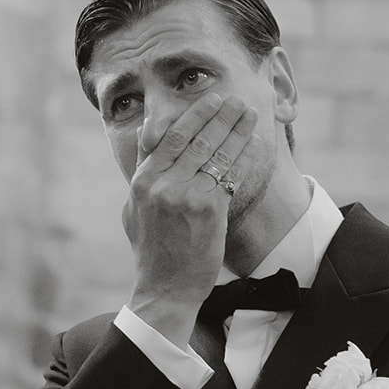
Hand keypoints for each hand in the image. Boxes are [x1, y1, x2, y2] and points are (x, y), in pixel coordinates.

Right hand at [124, 94, 256, 346]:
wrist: (164, 289)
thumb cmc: (151, 252)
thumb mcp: (132, 210)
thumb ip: (142, 174)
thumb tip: (146, 138)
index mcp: (142, 181)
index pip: (169, 137)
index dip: (193, 115)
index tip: (210, 101)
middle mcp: (162, 184)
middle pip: (196, 139)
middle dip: (219, 116)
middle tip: (236, 100)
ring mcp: (186, 196)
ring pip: (217, 153)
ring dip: (236, 129)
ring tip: (249, 114)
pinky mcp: (209, 210)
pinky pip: (231, 175)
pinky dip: (245, 156)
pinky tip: (255, 143)